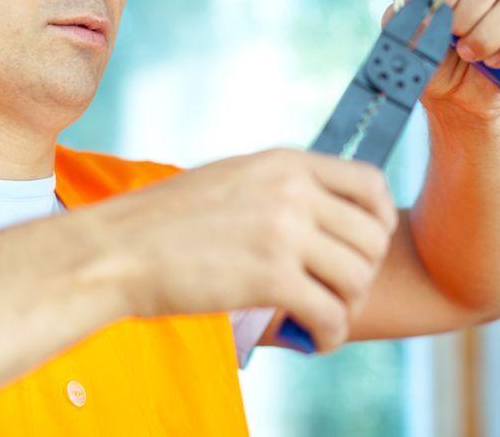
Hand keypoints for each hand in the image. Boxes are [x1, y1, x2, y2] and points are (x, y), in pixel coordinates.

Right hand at [83, 149, 397, 352]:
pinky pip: (332, 314)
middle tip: (336, 293)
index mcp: (286, 162)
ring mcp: (284, 231)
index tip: (364, 247)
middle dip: (362, 273)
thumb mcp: (235, 178)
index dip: (380, 220)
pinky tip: (312, 338)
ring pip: (358, 277)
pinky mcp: (271, 277)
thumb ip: (284, 187)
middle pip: (371, 237)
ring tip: (321, 317)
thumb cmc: (169, 221)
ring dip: (346, 306)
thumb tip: (327, 214)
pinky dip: (329, 335)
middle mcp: (293, 190)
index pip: (370, 182)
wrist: (120, 249)